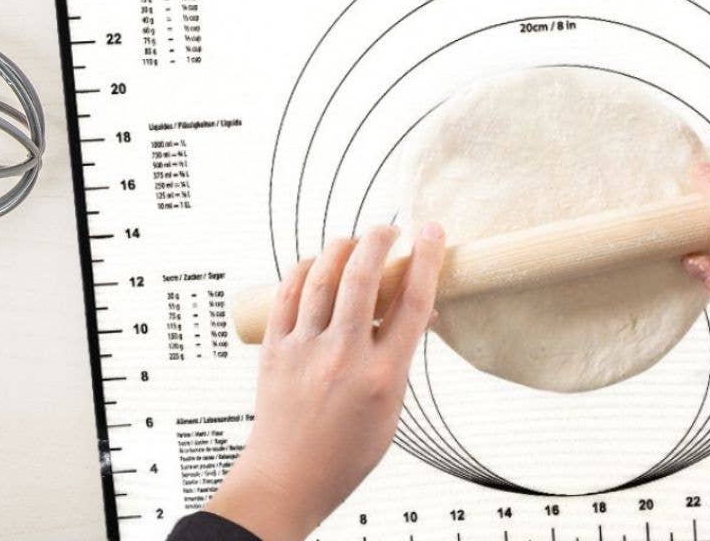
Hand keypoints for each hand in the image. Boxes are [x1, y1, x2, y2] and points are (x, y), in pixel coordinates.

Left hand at [207, 223, 445, 540]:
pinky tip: (317, 262)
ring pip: (323, 276)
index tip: (433, 233)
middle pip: (364, 276)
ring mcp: (305, 350)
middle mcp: (343, 357)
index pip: (413, 303)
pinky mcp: (275, 349)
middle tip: (390, 229)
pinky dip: (305, 269)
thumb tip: (419, 310)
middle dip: (380, 239)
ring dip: (343, 247)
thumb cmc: (346, 451)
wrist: (287, 480)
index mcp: (382, 376)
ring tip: (355, 240)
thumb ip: (402, 357)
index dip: (427, 260)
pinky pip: (288, 293)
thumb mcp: (391, 409)